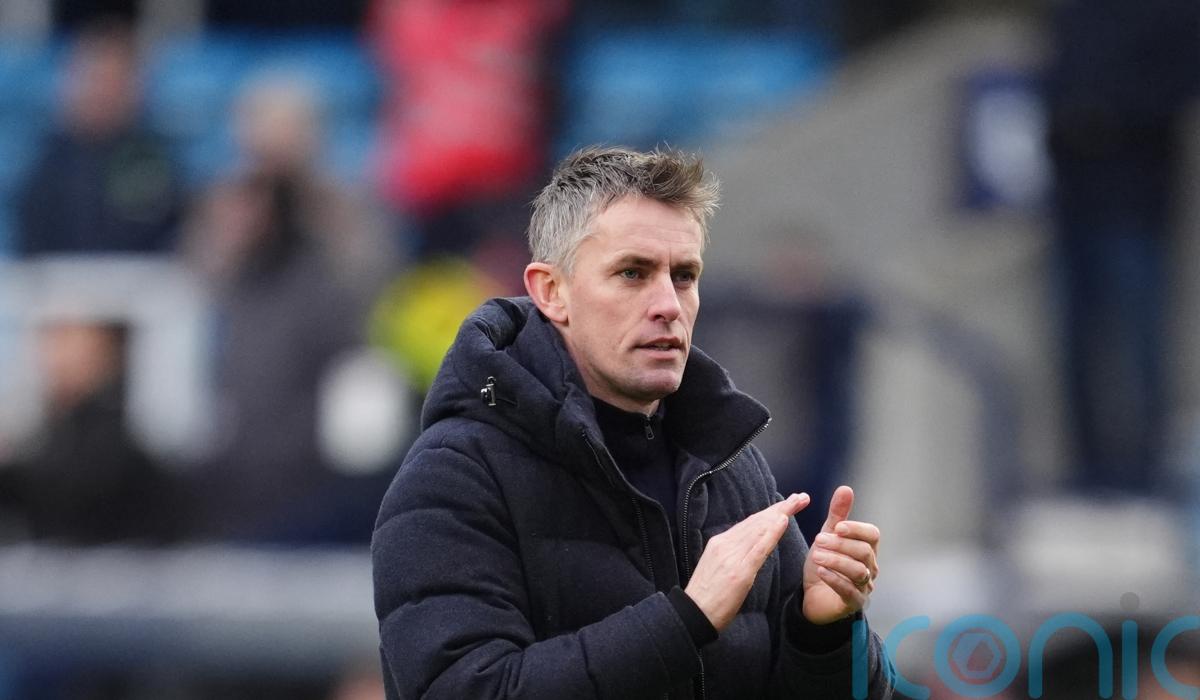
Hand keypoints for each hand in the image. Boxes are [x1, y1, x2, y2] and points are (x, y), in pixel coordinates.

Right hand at [685, 493, 810, 630]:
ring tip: (798, 502)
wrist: (692, 615)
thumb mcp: (717, 568)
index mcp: (720, 543)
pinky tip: (783, 521)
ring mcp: (731, 557)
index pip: (749, 523)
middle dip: (780, 508)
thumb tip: (749, 548)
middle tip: (801, 497)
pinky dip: (771, 532)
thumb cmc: (707, 597)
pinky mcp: (739, 572)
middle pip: (757, 522)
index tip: (786, 505)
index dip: (769, 513)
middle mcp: (725, 544)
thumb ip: (733, 555)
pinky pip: (759, 548)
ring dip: (781, 514)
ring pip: (759, 530)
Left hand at [801, 485, 880, 624]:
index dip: (857, 529)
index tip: (838, 526)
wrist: (812, 596)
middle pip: (864, 552)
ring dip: (837, 561)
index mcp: (867, 549)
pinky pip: (849, 591)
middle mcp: (870, 568)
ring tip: (817, 556)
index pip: (872, 535)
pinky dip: (835, 579)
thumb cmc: (825, 563)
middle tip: (818, 541)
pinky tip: (821, 571)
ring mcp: (864, 587)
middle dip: (841, 545)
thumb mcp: (828, 536)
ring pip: (859, 571)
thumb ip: (837, 515)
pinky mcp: (853, 603)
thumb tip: (845, 488)